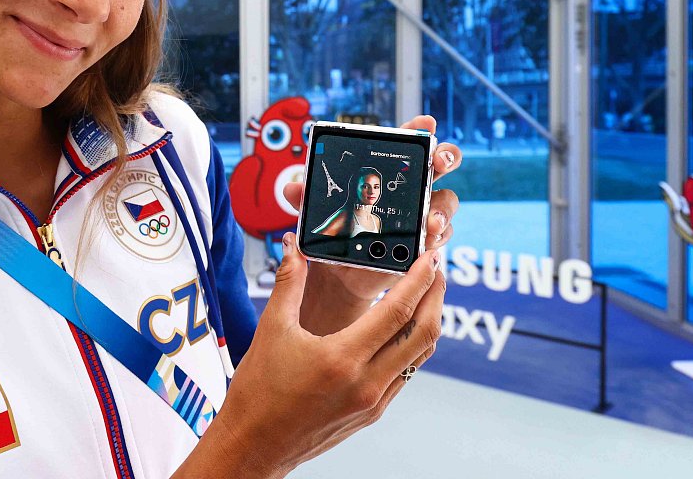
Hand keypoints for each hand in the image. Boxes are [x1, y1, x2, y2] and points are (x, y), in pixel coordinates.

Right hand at [178, 237, 445, 477]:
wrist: (254, 444)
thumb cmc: (258, 392)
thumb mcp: (271, 329)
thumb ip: (288, 283)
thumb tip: (294, 247)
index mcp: (342, 359)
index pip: (397, 312)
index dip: (419, 280)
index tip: (430, 257)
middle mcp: (366, 383)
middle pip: (422, 333)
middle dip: (436, 295)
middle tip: (438, 267)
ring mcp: (373, 401)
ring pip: (419, 355)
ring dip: (429, 320)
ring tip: (428, 292)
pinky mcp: (372, 413)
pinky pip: (405, 373)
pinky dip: (412, 345)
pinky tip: (404, 329)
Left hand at [293, 115, 460, 330]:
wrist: (337, 273)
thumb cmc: (332, 232)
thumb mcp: (315, 211)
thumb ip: (305, 197)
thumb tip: (292, 188)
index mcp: (383, 170)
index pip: (405, 143)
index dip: (418, 129)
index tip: (426, 123)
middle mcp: (409, 188)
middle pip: (439, 164)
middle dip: (445, 157)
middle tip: (439, 161)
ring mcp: (420, 214)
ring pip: (445, 201)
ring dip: (442, 207)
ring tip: (429, 219)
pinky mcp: (422, 243)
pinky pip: (440, 236)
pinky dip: (437, 238)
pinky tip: (429, 240)